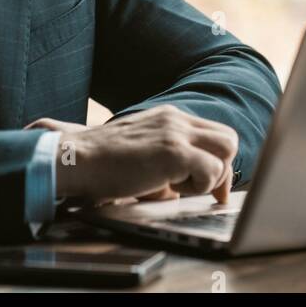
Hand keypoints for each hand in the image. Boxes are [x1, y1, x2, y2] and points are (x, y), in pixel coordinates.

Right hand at [46, 105, 236, 205]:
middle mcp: (177, 119)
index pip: (214, 133)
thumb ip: (169, 158)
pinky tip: (169, 187)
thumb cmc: (103, 162)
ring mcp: (176, 133)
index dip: (218, 162)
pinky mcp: (174, 152)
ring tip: (177, 185)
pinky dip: (198, 186)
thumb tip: (196, 184)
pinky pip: (212, 170)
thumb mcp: (142, 149)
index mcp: (170, 117)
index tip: (209, 186)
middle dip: (221, 169)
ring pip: (226, 151)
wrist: (77, 159)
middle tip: (198, 189)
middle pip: (228, 139)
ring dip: (209, 176)